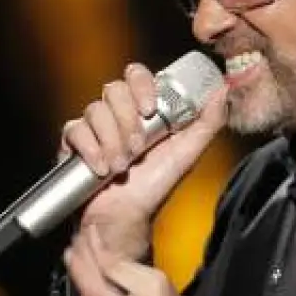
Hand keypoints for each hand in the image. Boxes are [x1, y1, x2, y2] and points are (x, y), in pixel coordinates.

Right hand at [59, 62, 227, 258]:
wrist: (123, 220)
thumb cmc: (154, 188)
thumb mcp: (186, 156)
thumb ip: (206, 124)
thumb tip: (222, 91)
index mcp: (143, 110)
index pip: (137, 75)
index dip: (142, 85)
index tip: (150, 109)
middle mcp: (117, 114)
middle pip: (114, 89)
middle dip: (127, 119)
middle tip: (138, 148)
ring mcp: (94, 127)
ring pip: (95, 110)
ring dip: (111, 139)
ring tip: (121, 166)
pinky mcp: (74, 143)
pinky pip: (75, 130)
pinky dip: (90, 149)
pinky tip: (101, 168)